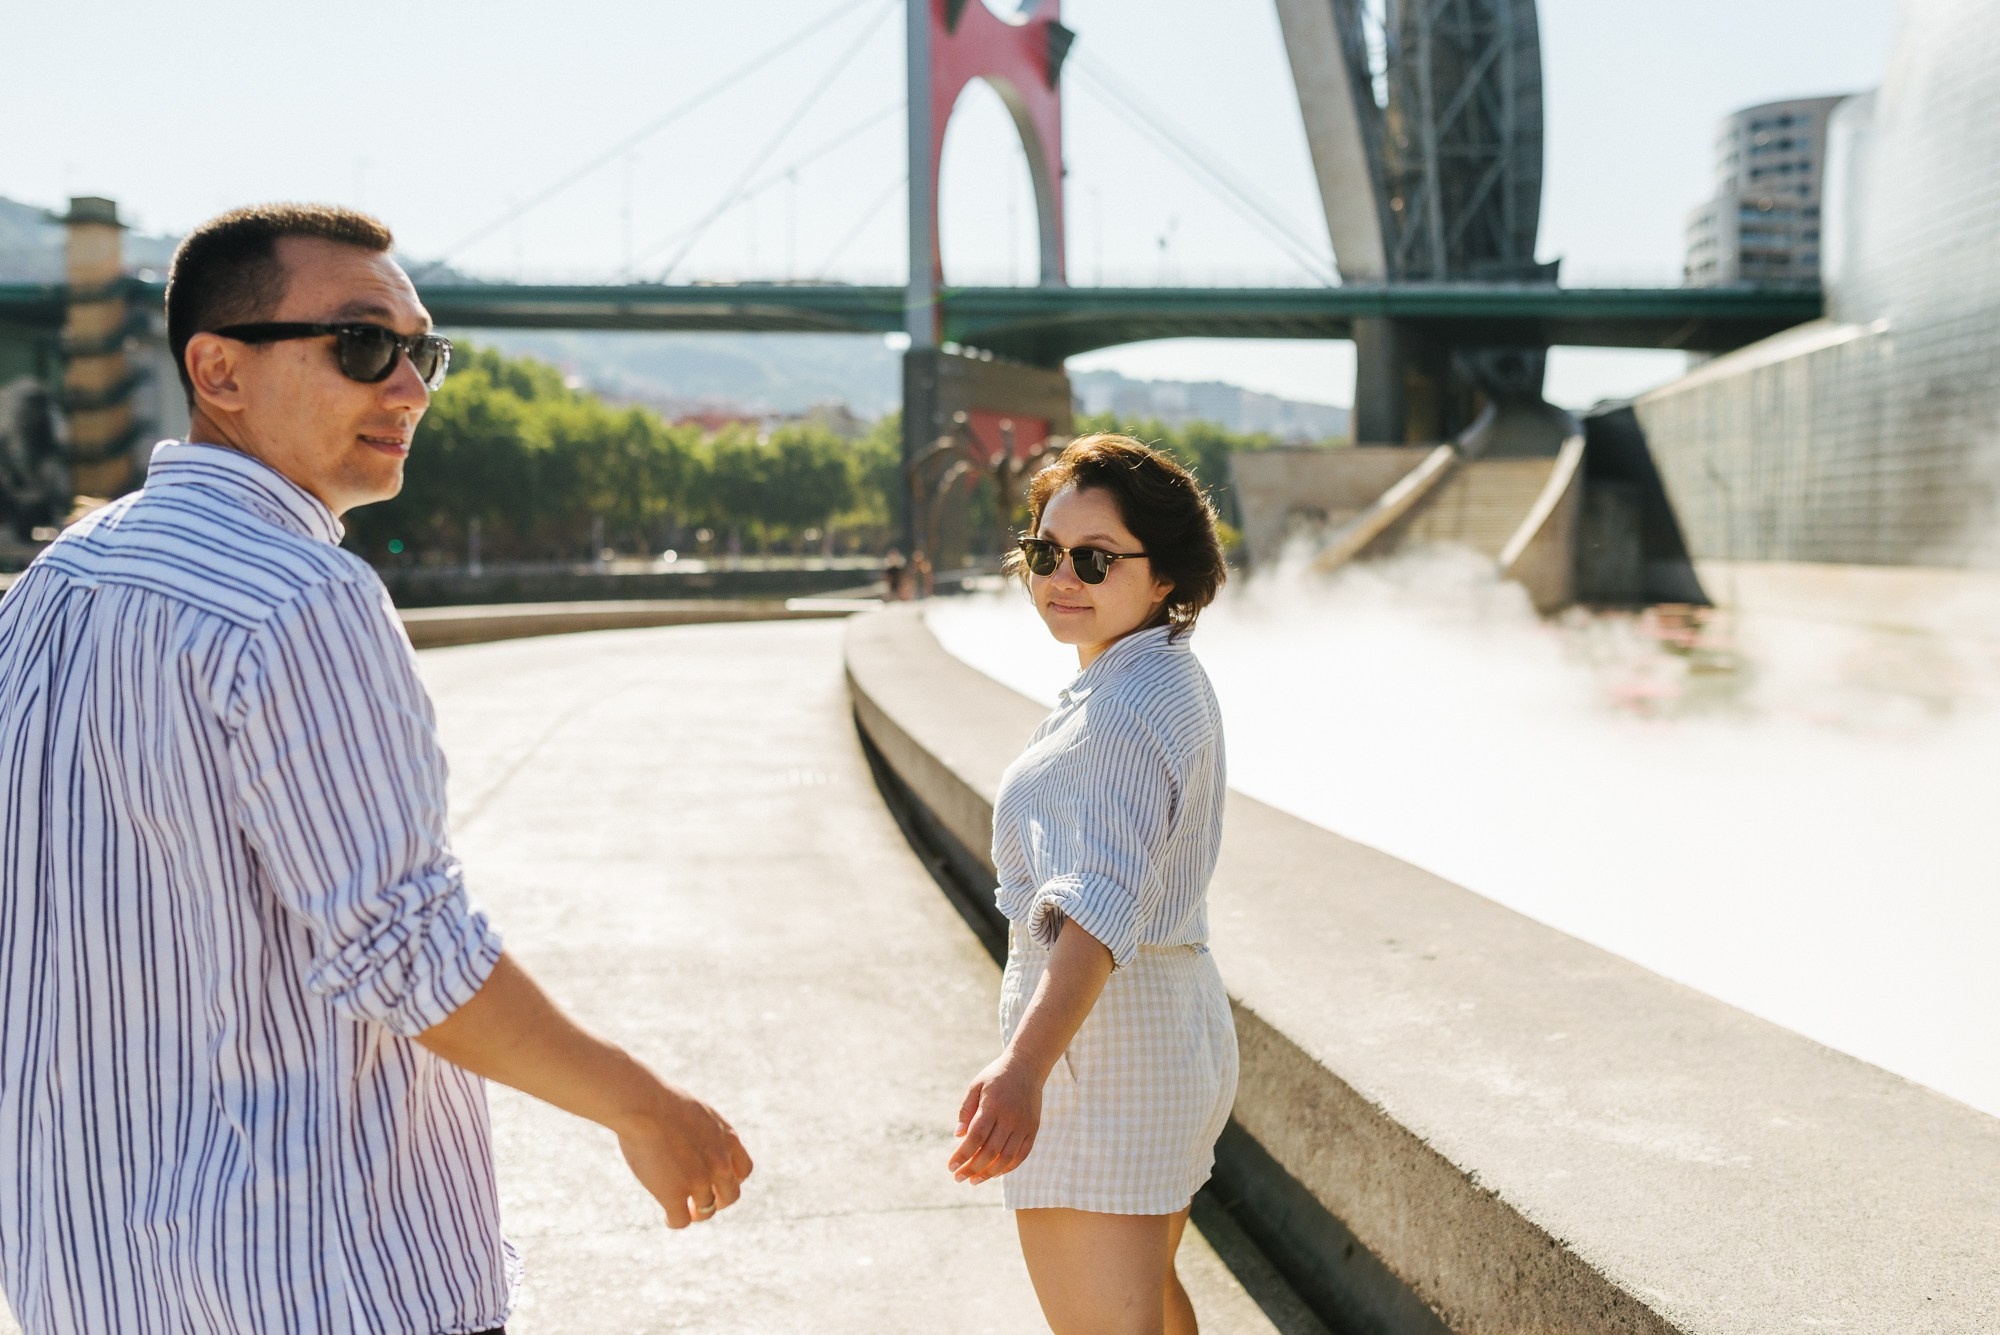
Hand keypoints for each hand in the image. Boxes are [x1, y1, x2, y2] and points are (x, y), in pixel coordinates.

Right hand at [610, 1080, 754, 1228]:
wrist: (645, 1106)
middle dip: (718, 1200)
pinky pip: (681, 1220)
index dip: (731, 1179)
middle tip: (703, 1202)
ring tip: (685, 1211)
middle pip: (730, 1195)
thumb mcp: (696, 1112)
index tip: (718, 1181)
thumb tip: (693, 1137)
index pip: (743, 1170)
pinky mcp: (674, 1195)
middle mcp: (720, 1164)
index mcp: (728, 1140)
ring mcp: (699, 1182)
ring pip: (707, 1210)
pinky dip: (675, 1221)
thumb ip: (704, 1131)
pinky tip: (667, 1218)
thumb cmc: (661, 1101)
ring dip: (697, 1212)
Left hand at [948, 1053, 1044, 1184]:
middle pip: (990, 1151)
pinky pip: (1022, 1155)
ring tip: (974, 1181)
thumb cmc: (996, 1076)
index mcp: (992, 1105)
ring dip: (989, 1173)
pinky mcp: (1033, 1129)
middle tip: (958, 1178)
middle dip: (972, 1169)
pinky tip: (995, 1173)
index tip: (950, 1166)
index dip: (962, 1155)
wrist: (1027, 1066)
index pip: (975, 1137)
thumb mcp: (976, 1086)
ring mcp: (1024, 1124)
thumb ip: (966, 1110)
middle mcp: (1010, 1117)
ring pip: (1006, 1157)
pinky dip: (1008, 1167)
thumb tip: (958, 1137)